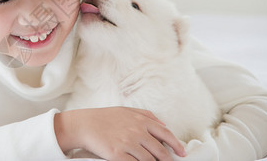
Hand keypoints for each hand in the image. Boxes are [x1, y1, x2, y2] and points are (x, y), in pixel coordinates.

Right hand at [55, 107, 185, 160]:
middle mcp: (137, 132)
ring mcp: (128, 144)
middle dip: (168, 160)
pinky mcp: (118, 155)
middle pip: (160, 151)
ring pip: (150, 160)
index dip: (176, 145)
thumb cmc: (105, 117)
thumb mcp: (126, 110)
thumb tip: (162, 123)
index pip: (165, 134)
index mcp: (141, 120)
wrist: (85, 124)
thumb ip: (145, 115)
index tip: (182, 152)